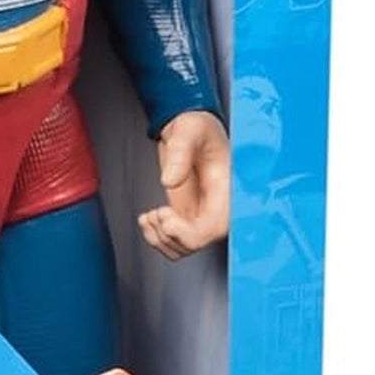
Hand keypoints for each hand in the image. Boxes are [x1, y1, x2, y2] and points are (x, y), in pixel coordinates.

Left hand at [138, 110, 230, 259]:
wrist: (188, 127)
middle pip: (197, 243)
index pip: (215, 228)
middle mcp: (217, 207)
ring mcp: (201, 213)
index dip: (189, 234)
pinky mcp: (187, 216)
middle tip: (156, 213)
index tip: (166, 218)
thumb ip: (180, 153)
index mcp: (227, 190)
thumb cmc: (196, 126)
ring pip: (183, 248)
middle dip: (169, 235)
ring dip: (159, 239)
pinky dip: (156, 237)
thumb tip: (168, 181)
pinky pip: (173, 241)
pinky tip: (148, 218)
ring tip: (149, 215)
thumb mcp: (188, 131)